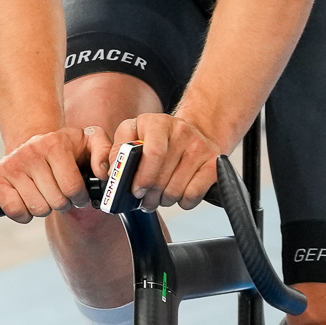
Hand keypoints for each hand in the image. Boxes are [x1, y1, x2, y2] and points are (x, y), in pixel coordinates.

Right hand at [0, 126, 106, 222]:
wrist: (33, 144)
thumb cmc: (67, 149)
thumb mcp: (91, 142)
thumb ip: (105, 153)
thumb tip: (102, 173)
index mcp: (54, 144)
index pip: (72, 188)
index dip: (80, 197)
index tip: (78, 192)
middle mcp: (30, 152)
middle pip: (56, 201)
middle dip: (64, 202)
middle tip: (61, 192)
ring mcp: (11, 165)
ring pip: (37, 209)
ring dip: (46, 207)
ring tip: (46, 193)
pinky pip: (15, 211)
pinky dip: (25, 214)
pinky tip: (29, 199)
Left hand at [109, 113, 224, 209]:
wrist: (193, 133)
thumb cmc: (156, 139)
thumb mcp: (133, 135)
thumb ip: (118, 151)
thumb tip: (110, 172)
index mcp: (156, 122)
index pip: (152, 153)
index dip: (142, 177)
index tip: (135, 191)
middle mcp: (181, 131)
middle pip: (162, 177)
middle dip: (150, 195)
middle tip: (145, 200)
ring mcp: (200, 146)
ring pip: (176, 189)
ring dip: (165, 200)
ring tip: (160, 196)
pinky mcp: (215, 163)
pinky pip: (194, 194)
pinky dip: (184, 202)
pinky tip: (179, 195)